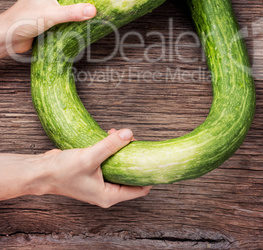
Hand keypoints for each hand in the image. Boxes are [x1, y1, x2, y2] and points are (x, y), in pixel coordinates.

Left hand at [0, 0, 95, 56]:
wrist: (6, 37)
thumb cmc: (21, 21)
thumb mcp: (50, 15)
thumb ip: (72, 12)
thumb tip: (92, 9)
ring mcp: (49, 1)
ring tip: (94, 0)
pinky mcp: (50, 14)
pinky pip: (66, 8)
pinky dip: (75, 10)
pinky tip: (83, 17)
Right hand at [0, 128, 151, 206]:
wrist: (41, 171)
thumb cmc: (62, 171)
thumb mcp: (89, 157)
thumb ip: (110, 145)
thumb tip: (129, 134)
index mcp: (109, 196)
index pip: (139, 189)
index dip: (148, 174)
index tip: (153, 158)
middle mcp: (106, 191)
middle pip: (130, 175)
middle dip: (133, 157)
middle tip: (134, 141)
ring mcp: (100, 182)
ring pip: (120, 166)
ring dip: (121, 150)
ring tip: (120, 135)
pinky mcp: (94, 172)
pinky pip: (109, 160)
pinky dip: (111, 149)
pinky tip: (110, 136)